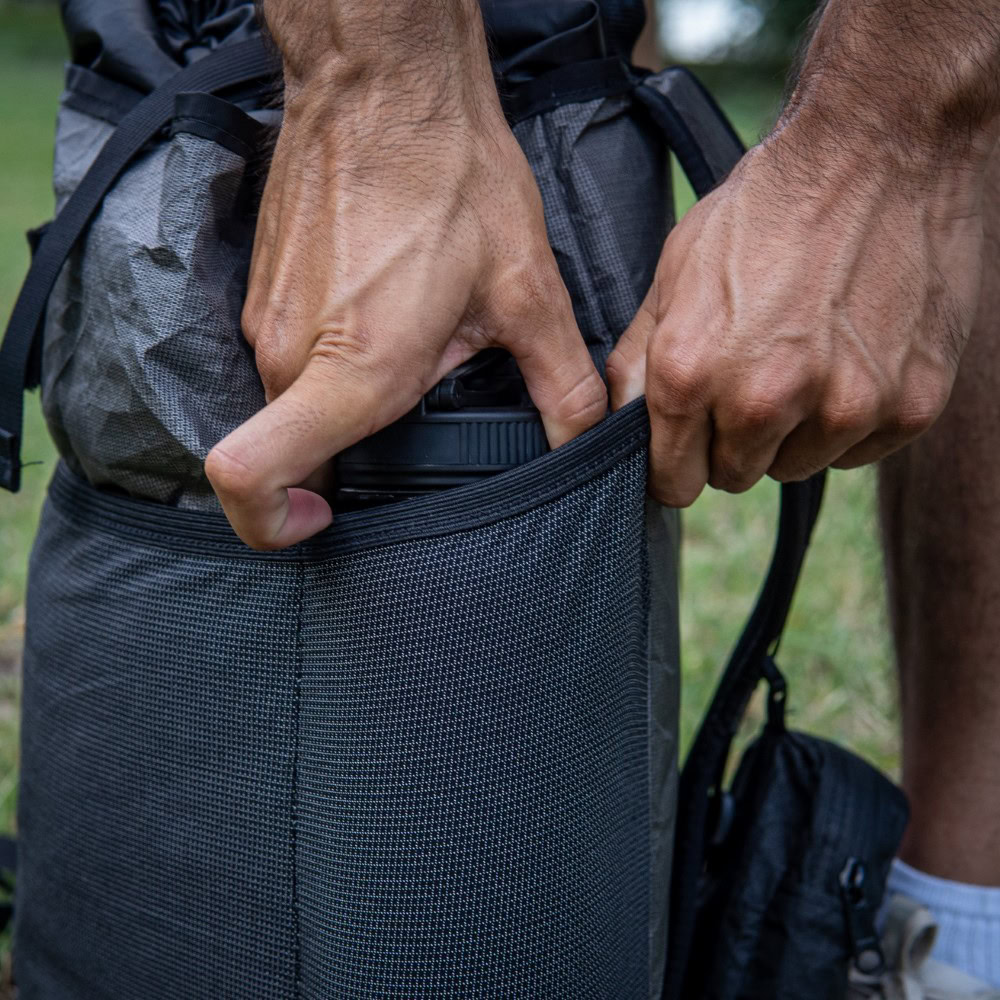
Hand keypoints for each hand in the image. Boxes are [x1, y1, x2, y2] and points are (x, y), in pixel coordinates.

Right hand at [205, 2, 605, 548]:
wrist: (385, 83)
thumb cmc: (451, 179)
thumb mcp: (526, 293)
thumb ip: (561, 386)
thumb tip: (588, 444)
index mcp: (351, 371)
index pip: (249, 479)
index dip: (273, 525)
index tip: (325, 519)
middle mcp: (287, 352)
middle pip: (288, 452)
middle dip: (342, 460)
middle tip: (412, 420)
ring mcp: (264, 317)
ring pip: (289, 403)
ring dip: (341, 402)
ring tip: (405, 353)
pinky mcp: (264, 288)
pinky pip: (287, 355)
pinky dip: (328, 362)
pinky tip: (382, 318)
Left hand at [606, 123, 985, 505]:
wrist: (878, 150)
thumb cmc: (765, 211)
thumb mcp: (675, 275)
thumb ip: (638, 361)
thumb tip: (616, 426)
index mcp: (692, 371)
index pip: (672, 481)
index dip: (675, 466)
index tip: (687, 449)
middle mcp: (765, 399)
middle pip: (734, 477)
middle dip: (733, 441)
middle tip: (753, 378)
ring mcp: (844, 407)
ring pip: (796, 467)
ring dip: (793, 432)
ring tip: (805, 358)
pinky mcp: (908, 407)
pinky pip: (857, 452)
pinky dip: (849, 420)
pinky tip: (851, 357)